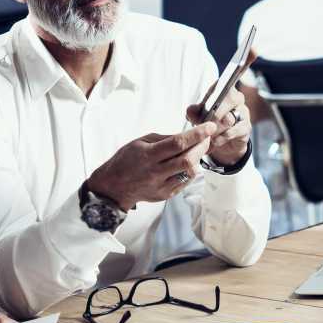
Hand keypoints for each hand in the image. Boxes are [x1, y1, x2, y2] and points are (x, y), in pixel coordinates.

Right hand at [87, 123, 217, 209]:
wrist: (114, 187)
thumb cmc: (125, 161)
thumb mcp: (140, 142)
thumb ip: (163, 139)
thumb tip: (186, 136)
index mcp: (148, 155)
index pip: (178, 143)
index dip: (197, 135)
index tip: (209, 127)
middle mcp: (156, 172)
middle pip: (188, 160)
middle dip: (202, 147)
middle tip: (206, 138)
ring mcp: (162, 186)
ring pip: (190, 172)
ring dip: (198, 159)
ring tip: (196, 150)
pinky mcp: (166, 195)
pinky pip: (185, 181)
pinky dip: (190, 170)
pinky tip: (187, 163)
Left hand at [187, 86, 251, 165]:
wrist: (221, 142)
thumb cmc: (210, 123)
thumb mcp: (198, 117)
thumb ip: (193, 113)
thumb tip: (190, 111)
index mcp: (224, 91)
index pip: (222, 84)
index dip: (213, 92)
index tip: (205, 104)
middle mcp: (236, 99)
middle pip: (230, 99)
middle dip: (213, 115)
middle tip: (204, 124)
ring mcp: (243, 112)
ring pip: (229, 118)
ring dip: (216, 128)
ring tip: (208, 135)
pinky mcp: (246, 127)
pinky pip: (234, 131)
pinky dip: (222, 137)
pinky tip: (215, 141)